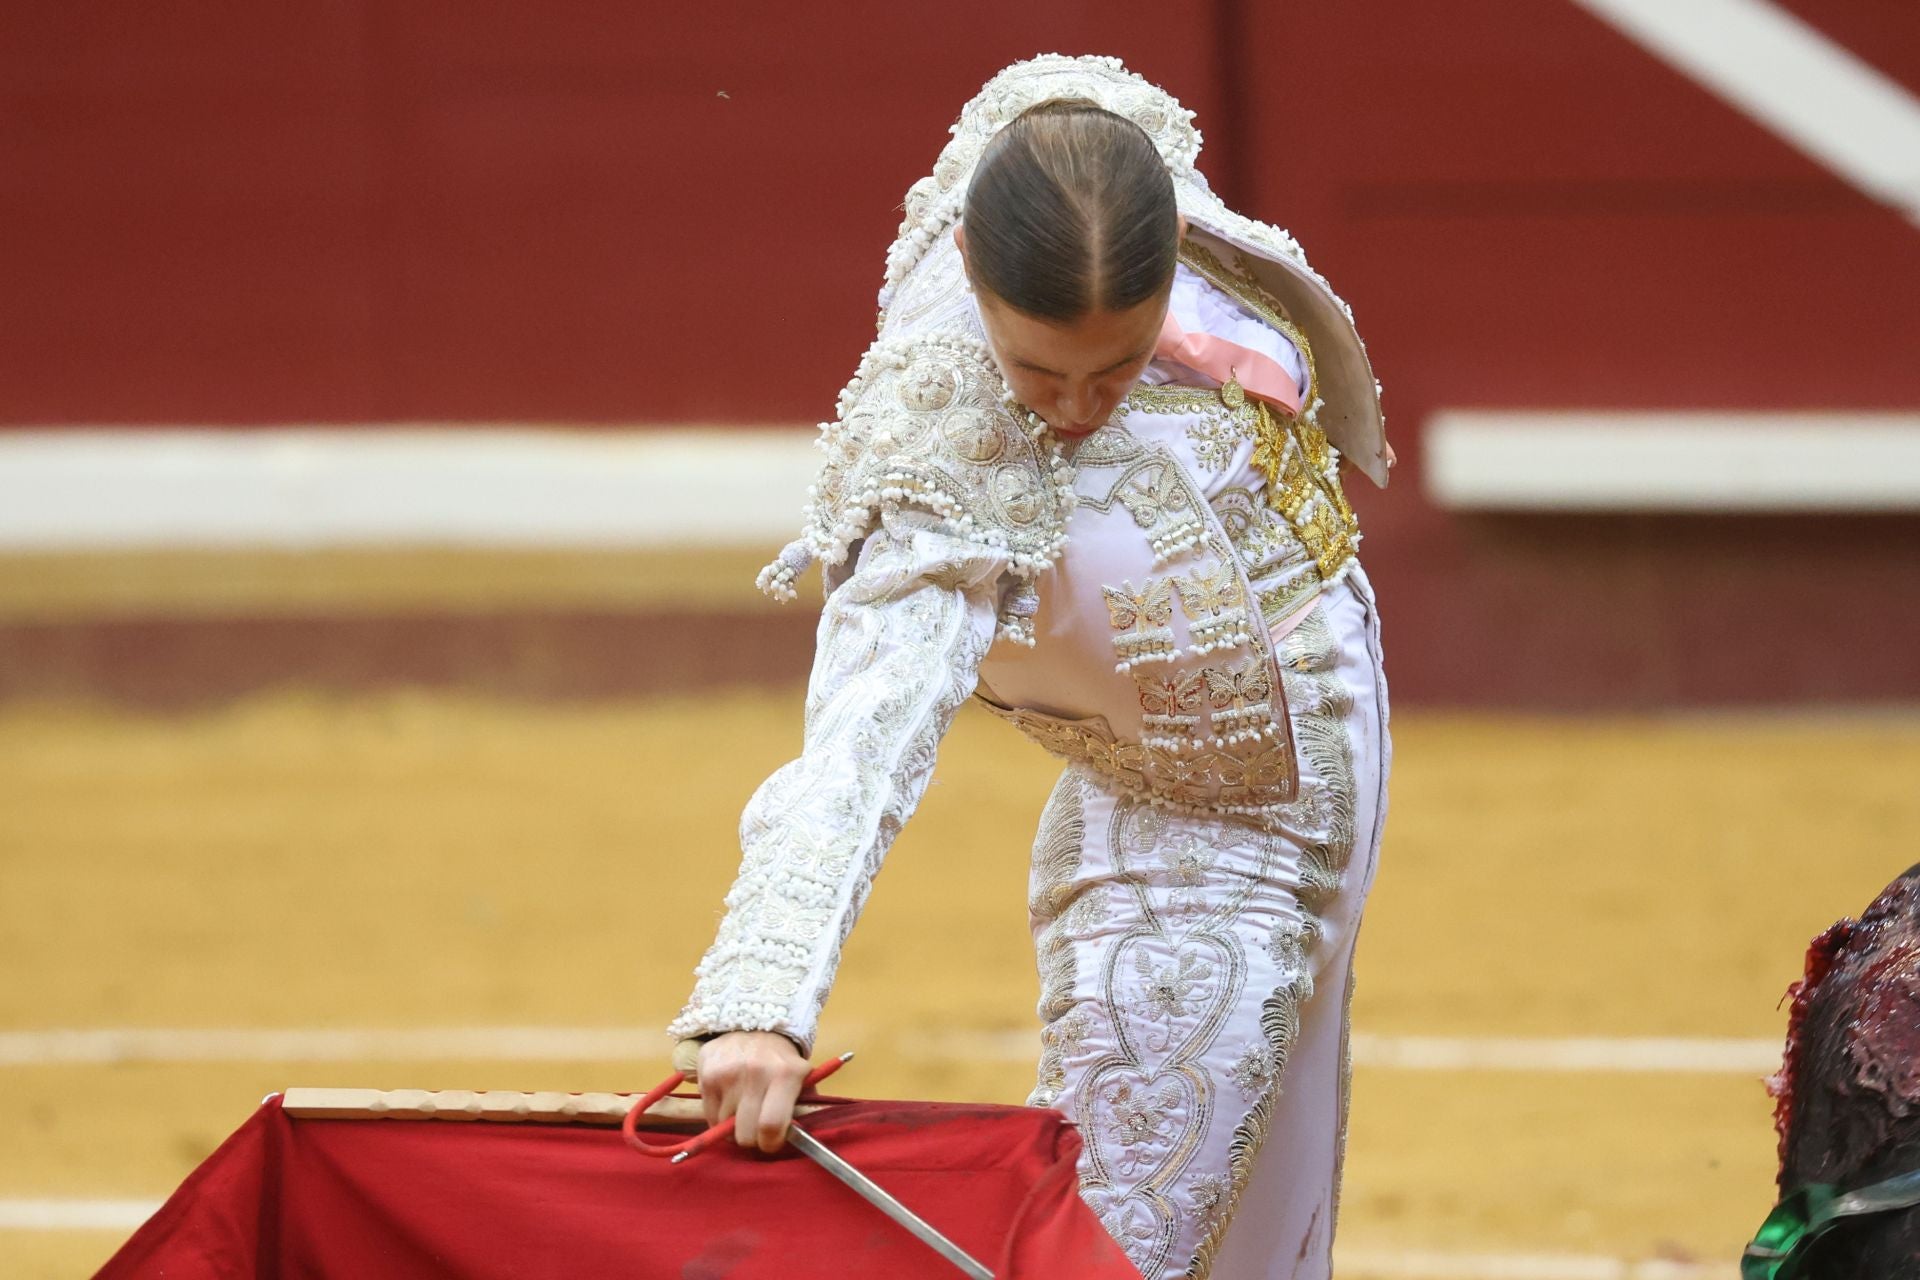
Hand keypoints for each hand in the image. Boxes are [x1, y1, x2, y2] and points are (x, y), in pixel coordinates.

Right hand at [691, 1030, 809, 1152]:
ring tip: (743, 1107)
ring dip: (733, 1125)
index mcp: (786, 1075)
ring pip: (724, 1127)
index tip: (771, 1142)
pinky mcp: (707, 1072)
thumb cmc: (782, 1061)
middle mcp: (755, 1072)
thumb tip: (795, 1141)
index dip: (770, 1143)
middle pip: (745, 1134)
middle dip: (751, 1138)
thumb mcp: (802, 1079)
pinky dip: (719, 1114)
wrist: (755, 1023)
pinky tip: (729, 1098)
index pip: (771, 1126)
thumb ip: (801, 1109)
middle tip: (756, 1128)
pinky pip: (709, 1115)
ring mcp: (728, 1072)